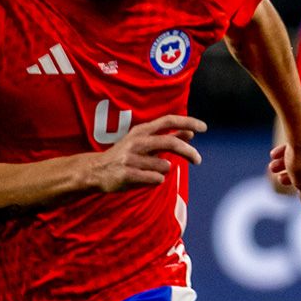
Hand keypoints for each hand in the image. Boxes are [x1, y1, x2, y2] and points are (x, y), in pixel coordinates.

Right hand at [86, 115, 204, 192]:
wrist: (95, 171)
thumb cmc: (126, 156)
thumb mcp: (145, 142)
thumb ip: (168, 138)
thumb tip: (191, 133)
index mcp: (141, 131)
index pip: (168, 120)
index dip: (187, 122)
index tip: (204, 127)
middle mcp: (136, 141)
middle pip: (170, 143)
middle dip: (188, 152)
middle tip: (198, 160)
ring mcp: (131, 158)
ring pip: (165, 166)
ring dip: (164, 170)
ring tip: (149, 171)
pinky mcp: (128, 174)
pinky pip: (156, 179)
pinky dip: (157, 180)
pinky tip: (145, 179)